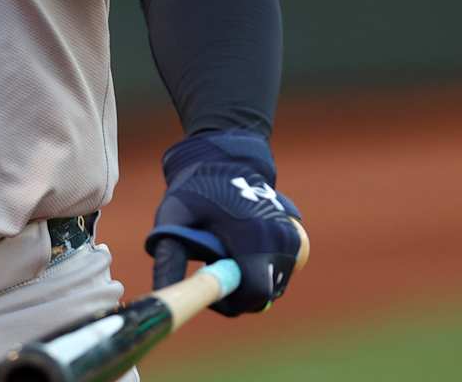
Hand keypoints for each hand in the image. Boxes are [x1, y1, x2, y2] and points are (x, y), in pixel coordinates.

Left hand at [143, 130, 303, 316]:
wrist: (227, 162)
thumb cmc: (196, 188)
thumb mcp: (175, 218)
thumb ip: (170, 260)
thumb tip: (163, 297)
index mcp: (255, 237)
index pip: (254, 294)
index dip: (230, 300)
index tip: (209, 282)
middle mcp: (282, 240)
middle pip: (263, 294)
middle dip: (237, 290)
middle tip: (214, 265)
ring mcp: (294, 240)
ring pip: (272, 284)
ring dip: (249, 279)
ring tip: (227, 251)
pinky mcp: (298, 239)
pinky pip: (279, 271)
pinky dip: (261, 269)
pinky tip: (241, 248)